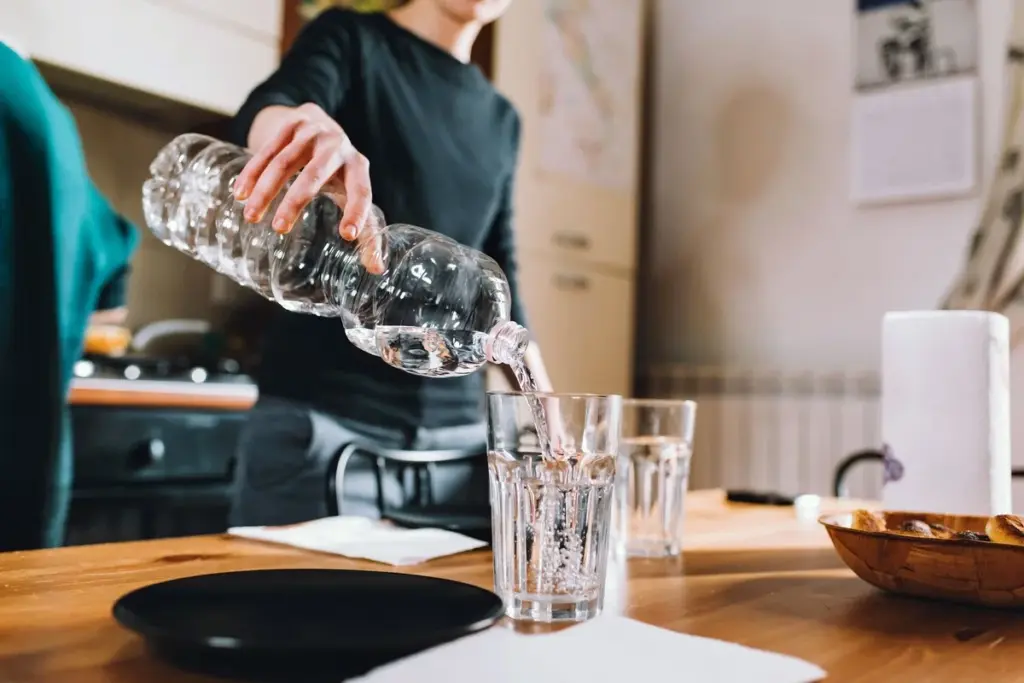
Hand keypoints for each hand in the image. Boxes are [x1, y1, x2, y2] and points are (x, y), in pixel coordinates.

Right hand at [232, 103, 371, 239]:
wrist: (317, 120)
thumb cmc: (338, 170)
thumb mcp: (353, 192)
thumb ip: (366, 230)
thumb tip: (377, 269)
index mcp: (358, 166)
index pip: (362, 191)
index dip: (357, 212)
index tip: (347, 235)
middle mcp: (337, 147)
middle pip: (315, 175)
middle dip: (296, 202)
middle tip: (279, 229)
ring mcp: (312, 132)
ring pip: (284, 162)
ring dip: (266, 191)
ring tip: (252, 217)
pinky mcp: (289, 124)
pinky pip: (267, 151)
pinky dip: (252, 173)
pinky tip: (240, 193)